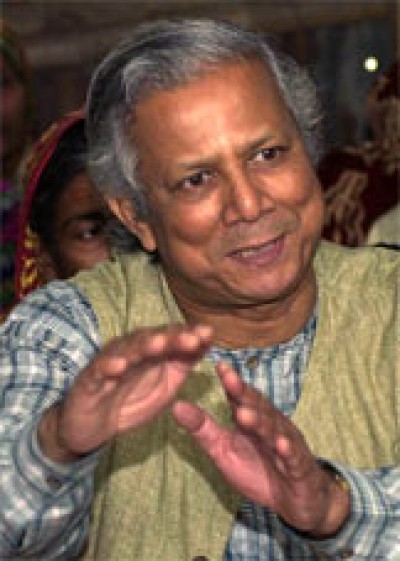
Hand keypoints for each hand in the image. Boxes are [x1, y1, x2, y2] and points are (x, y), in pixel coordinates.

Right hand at [38, 324, 212, 461]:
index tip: (209, 334)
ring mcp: (110, 362)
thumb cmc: (131, 401)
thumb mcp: (166, 385)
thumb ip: (183, 363)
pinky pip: (99, 371)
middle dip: (173, 338)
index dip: (190, 335)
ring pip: (127, 350)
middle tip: (192, 338)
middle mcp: (131, 350)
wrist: (92, 427)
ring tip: (160, 344)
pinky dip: (108, 366)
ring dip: (143, 346)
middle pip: (153, 339)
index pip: (172, 337)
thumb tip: (207, 341)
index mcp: (150, 351)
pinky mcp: (89, 379)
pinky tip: (119, 366)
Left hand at [173, 361, 349, 537]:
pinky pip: (293, 457)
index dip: (230, 382)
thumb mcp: (223, 450)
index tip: (218, 364)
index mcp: (252, 418)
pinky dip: (287, 450)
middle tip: (229, 379)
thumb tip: (176, 406)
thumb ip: (203, 429)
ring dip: (259, 422)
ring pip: (272, 430)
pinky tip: (281, 444)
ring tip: (244, 414)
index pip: (239, 397)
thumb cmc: (258, 469)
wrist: (296, 499)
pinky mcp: (299, 466)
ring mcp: (287, 444)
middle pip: (257, 407)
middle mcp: (271, 425)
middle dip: (243, 394)